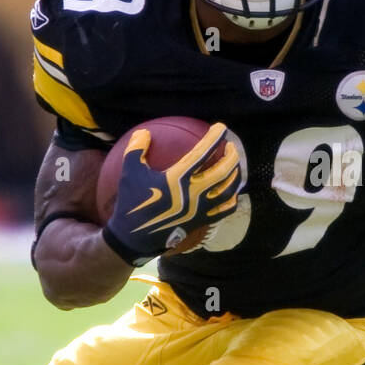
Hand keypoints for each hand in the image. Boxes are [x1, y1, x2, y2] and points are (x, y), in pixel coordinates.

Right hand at [101, 122, 239, 263]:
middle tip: (231, 146)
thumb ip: (136, 149)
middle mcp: (194, 194)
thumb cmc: (131, 201)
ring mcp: (200, 209)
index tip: (222, 127)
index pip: (202, 153)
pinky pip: (224, 210)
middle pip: (223, 171)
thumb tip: (145, 132)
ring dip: (235, 175)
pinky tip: (232, 192)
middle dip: (232, 156)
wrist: (134, 236)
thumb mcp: (129, 172)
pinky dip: (231, 199)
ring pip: (228, 190)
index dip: (214, 138)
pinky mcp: (201, 221)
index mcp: (178, 179)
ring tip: (235, 166)